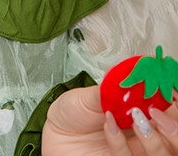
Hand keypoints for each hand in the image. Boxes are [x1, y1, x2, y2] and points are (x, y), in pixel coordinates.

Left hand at [42, 85, 177, 155]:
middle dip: (174, 128)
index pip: (171, 111)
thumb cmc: (74, 112)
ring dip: (152, 138)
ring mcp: (135, 154)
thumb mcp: (93, 93)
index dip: (174, 102)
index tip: (170, 90)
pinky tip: (108, 124)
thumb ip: (114, 88)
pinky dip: (120, 142)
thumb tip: (132, 73)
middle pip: (176, 141)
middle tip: (158, 112)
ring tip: (134, 117)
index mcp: (143, 113)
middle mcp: (145, 136)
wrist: (55, 133)